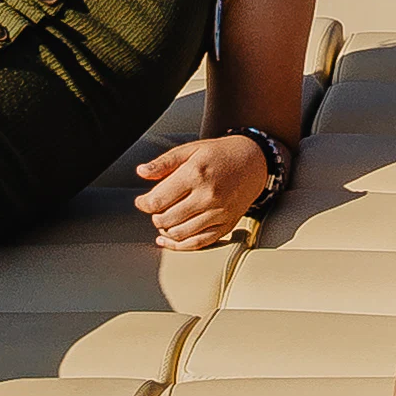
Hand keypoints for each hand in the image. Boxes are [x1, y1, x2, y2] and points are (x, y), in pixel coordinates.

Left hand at [135, 132, 277, 249]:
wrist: (253, 162)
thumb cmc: (220, 154)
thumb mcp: (190, 149)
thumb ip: (164, 162)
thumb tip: (142, 172)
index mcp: (195, 174)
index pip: (158, 200)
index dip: (144, 203)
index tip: (141, 202)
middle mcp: (208, 196)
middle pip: (167, 218)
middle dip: (155, 217)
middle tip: (154, 210)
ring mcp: (218, 213)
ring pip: (180, 233)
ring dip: (166, 230)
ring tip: (164, 221)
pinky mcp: (227, 225)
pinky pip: (199, 243)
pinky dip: (181, 245)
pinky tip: (170, 240)